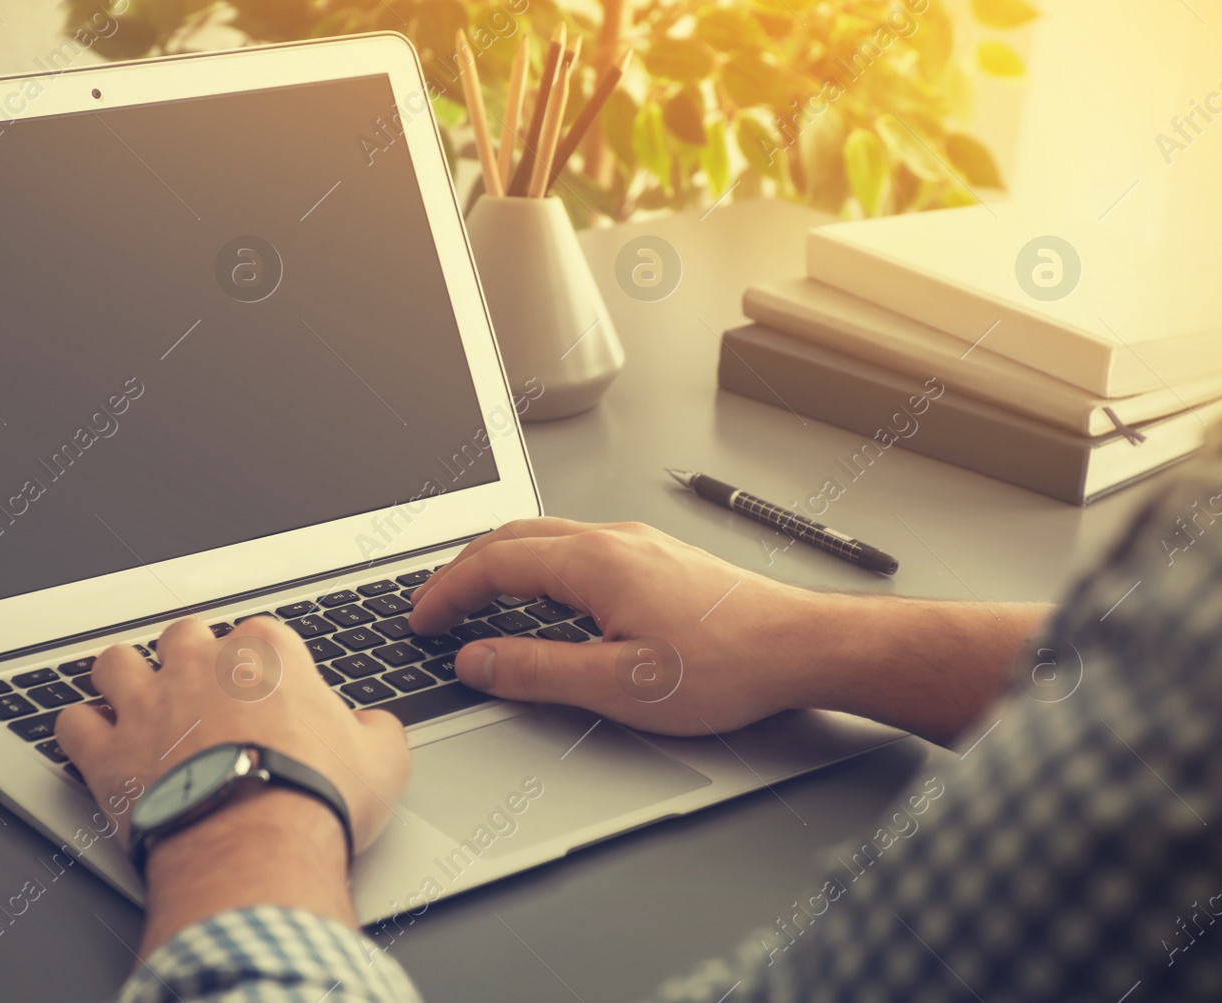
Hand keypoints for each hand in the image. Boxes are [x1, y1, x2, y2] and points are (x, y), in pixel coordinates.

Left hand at [54, 618, 410, 945]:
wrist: (256, 850)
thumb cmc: (314, 800)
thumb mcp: (382, 761)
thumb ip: (377, 731)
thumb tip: (375, 729)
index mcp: (267, 655)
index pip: (260, 632)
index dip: (263, 660)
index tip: (267, 685)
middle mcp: (199, 665)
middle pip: (183, 635)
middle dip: (190, 656)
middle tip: (202, 687)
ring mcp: (147, 705)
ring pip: (115, 662)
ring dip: (123, 677)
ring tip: (134, 696)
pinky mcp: (107, 753)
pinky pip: (72, 723)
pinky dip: (80, 730)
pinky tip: (93, 741)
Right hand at [408, 518, 834, 734]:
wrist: (800, 646)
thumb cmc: (727, 664)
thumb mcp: (617, 684)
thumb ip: (536, 670)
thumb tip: (474, 661)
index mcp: (593, 561)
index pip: (493, 564)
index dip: (446, 592)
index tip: (420, 620)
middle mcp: (611, 538)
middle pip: (512, 537)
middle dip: (462, 570)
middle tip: (434, 606)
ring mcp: (635, 543)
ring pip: (545, 537)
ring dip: (499, 564)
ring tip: (475, 600)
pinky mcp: (655, 556)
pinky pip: (575, 546)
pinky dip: (536, 566)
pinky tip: (542, 597)